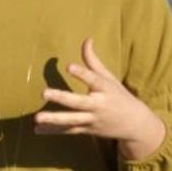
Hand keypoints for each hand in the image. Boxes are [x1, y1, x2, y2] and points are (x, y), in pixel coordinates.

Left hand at [35, 38, 165, 160]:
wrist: (135, 124)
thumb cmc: (119, 96)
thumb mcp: (109, 78)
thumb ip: (93, 61)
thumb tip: (87, 39)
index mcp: (105, 89)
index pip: (93, 79)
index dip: (81, 73)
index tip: (69, 66)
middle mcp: (98, 105)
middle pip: (78, 102)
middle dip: (61, 98)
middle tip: (44, 93)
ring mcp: (92, 119)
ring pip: (72, 120)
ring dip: (54, 119)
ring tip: (36, 118)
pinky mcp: (87, 130)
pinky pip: (69, 130)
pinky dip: (53, 131)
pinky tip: (37, 129)